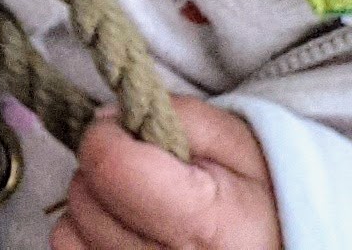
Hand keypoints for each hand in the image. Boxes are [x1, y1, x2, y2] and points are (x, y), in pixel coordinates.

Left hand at [56, 101, 280, 249]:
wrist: (282, 249)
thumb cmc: (263, 201)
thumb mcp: (239, 144)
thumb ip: (179, 116)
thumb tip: (110, 118)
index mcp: (206, 225)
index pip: (110, 165)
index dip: (110, 135)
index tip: (132, 134)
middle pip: (85, 196)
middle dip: (104, 172)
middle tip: (149, 176)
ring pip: (69, 230)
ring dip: (94, 208)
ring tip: (143, 209)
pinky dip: (86, 238)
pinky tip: (126, 232)